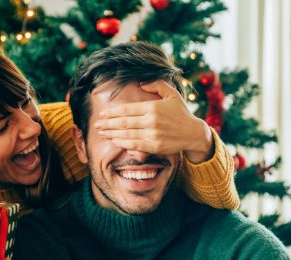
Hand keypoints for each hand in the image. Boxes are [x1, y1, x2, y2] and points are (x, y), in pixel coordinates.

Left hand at [94, 80, 213, 162]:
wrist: (194, 133)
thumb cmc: (181, 112)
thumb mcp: (172, 94)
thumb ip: (157, 85)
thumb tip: (141, 81)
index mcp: (153, 107)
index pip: (127, 109)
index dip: (112, 112)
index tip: (102, 114)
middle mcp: (151, 121)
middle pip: (123, 122)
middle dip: (107, 124)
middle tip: (96, 124)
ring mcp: (152, 135)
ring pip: (126, 134)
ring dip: (111, 134)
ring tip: (101, 133)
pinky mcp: (154, 146)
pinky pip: (134, 145)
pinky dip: (122, 143)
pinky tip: (114, 141)